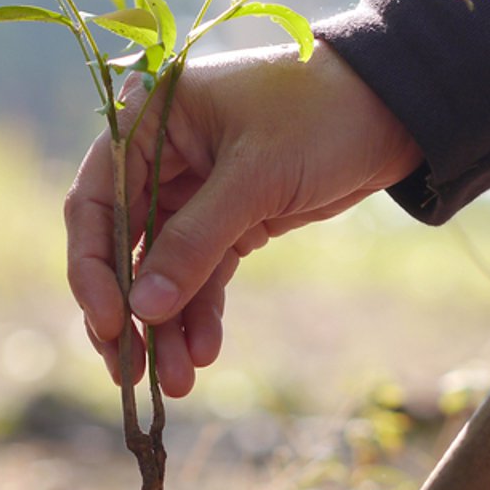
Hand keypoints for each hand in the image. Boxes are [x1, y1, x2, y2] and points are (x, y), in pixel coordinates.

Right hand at [65, 40, 422, 396]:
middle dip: (129, 311)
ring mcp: (195, 192)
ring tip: (177, 381)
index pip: (95, 201)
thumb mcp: (254, 177)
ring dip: (166, 326)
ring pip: (164, 270)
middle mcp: (161, 158)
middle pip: (122, 245)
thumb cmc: (320, 115)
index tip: (111, 322)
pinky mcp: (232, 220)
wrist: (396, 109)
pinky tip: (204, 352)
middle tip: (129, 371)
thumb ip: (194, 242)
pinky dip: (201, 313)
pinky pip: (203, 274)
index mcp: (148, 121)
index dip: (93, 267)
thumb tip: (142, 310)